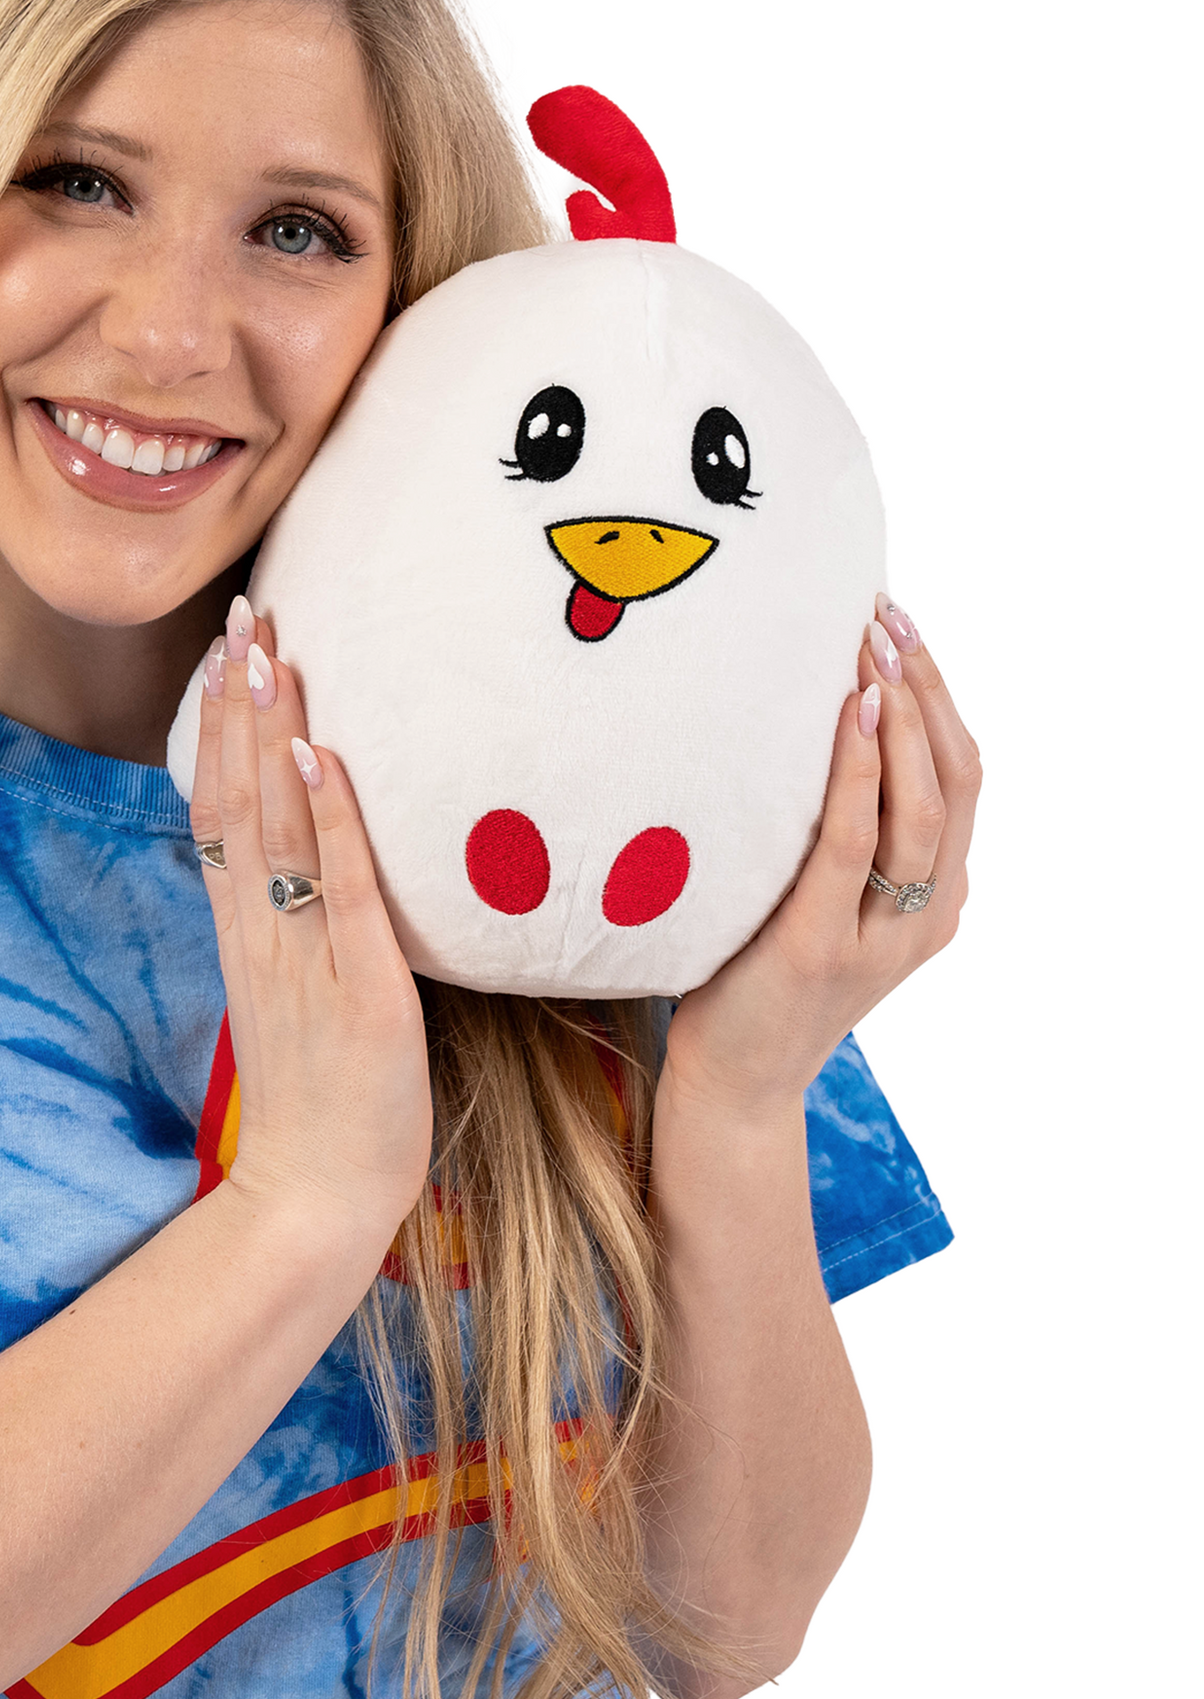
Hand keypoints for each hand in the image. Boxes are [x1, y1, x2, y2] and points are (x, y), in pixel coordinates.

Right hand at [186, 592, 432, 1253]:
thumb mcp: (301, 1001)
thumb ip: (302, 932)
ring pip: (276, 828)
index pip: (219, 811)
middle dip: (238, 704)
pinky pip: (341, 893)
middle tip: (243, 614)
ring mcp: (305, 959)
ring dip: (273, 737)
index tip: (224, 654)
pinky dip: (331, 823)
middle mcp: (264, 935)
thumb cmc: (325, 1105)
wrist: (314, 1199)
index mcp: (248, 937)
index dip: (218, 730)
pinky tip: (326, 758)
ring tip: (271, 653)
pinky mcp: (360, 990)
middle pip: (236, 799)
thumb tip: (321, 870)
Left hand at [664, 597, 981, 1123]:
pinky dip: (861, 772)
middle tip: (887, 612)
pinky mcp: (822, 949)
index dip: (941, 695)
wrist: (734, 1086)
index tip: (902, 623)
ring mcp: (883, 937)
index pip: (963, 777)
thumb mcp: (817, 897)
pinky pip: (854, 844)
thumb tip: (814, 725)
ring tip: (870, 643)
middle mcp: (927, 915)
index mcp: (937, 898)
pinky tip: (852, 714)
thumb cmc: (759, 978)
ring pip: (923, 806)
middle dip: (927, 686)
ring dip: (902, 713)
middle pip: (958, 779)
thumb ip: (839, 835)